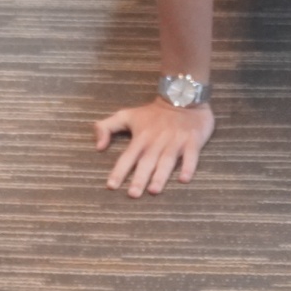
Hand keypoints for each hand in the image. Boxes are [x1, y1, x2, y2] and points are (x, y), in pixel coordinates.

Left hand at [94, 100, 215, 197]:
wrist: (183, 96)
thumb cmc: (153, 112)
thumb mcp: (126, 115)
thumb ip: (106, 127)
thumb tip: (98, 146)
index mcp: (141, 137)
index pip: (127, 156)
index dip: (119, 171)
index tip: (112, 186)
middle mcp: (157, 141)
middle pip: (146, 162)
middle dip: (139, 178)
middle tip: (133, 194)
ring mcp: (175, 141)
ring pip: (166, 161)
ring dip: (160, 175)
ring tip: (154, 190)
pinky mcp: (192, 141)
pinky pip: (191, 156)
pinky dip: (188, 167)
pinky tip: (184, 179)